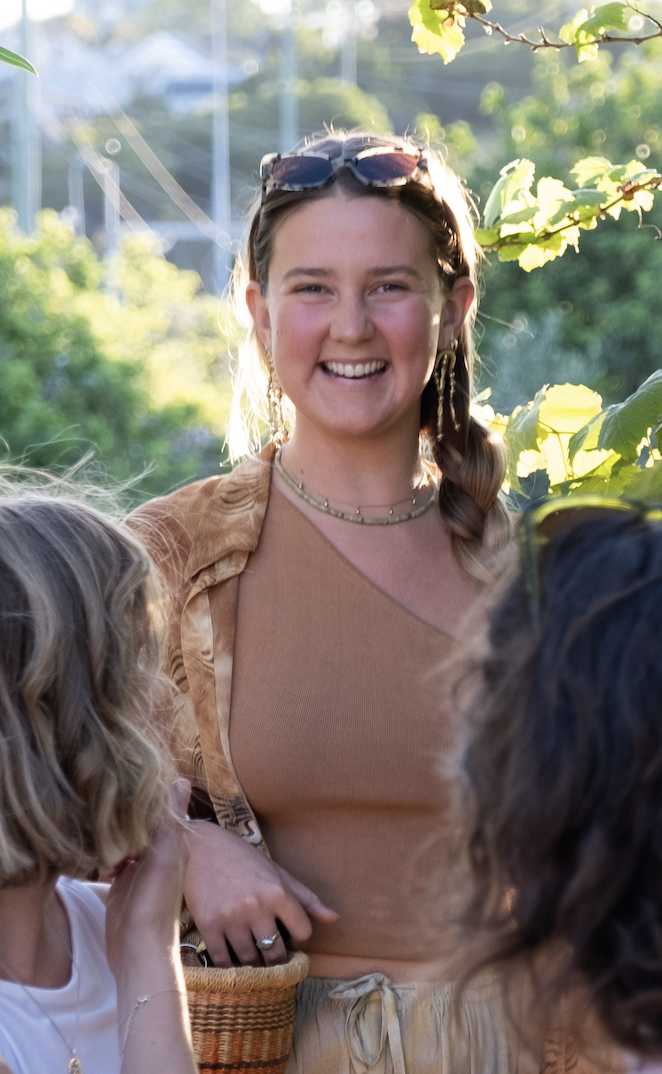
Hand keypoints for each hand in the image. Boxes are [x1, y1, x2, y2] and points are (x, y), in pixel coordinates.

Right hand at [106, 779, 189, 976]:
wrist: (138, 951)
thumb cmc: (155, 904)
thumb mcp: (165, 857)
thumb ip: (171, 821)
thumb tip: (181, 779)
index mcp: (171, 842)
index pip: (158, 806)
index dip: (144, 790)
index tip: (124, 771)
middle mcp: (156, 851)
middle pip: (139, 820)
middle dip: (123, 808)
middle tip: (99, 788)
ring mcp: (137, 867)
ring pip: (123, 837)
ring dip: (111, 828)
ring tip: (91, 809)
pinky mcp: (119, 882)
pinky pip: (110, 857)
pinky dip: (101, 849)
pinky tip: (89, 841)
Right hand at [184, 821, 338, 967]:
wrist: (199, 847)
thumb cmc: (242, 859)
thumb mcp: (276, 872)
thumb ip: (305, 898)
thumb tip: (334, 919)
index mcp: (277, 892)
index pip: (302, 932)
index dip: (299, 939)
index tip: (290, 937)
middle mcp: (256, 907)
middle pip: (275, 952)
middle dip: (276, 958)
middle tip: (271, 955)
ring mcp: (231, 918)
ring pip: (250, 959)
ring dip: (253, 963)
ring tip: (252, 956)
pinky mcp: (208, 925)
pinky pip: (223, 960)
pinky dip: (230, 964)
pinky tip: (232, 957)